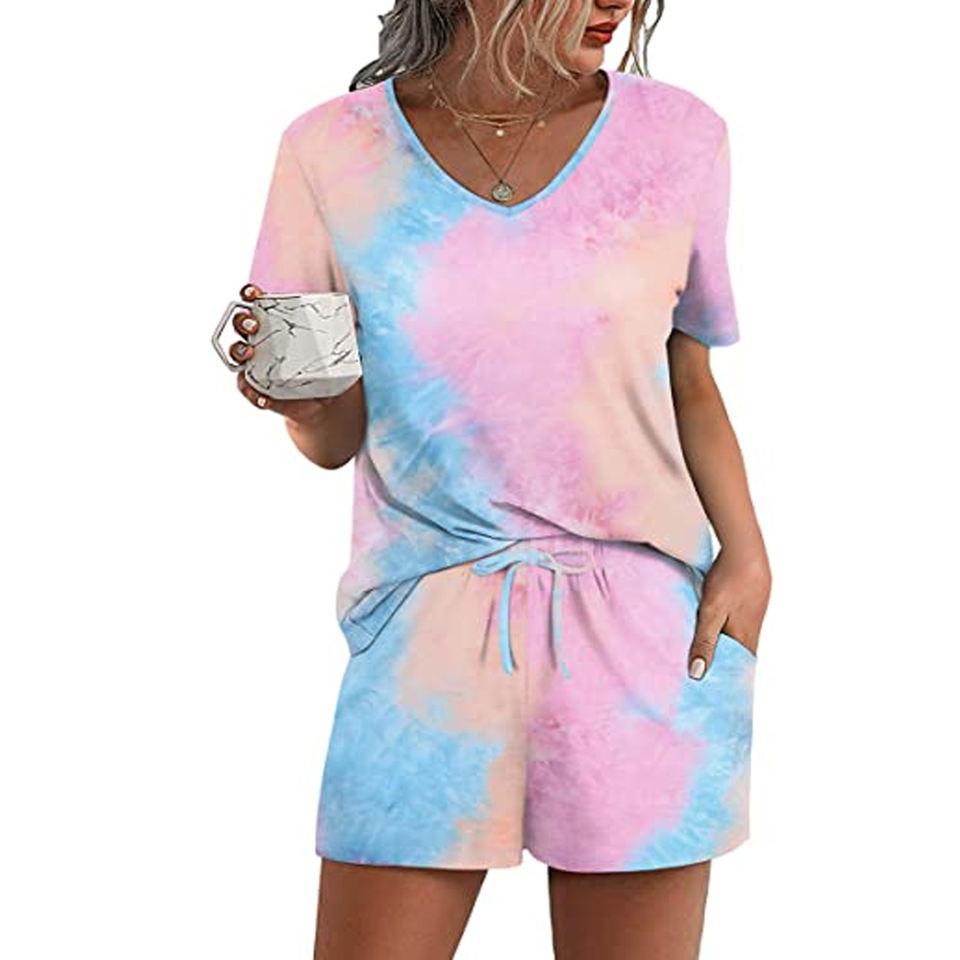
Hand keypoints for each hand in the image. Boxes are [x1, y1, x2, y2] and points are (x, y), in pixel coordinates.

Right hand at [231, 282, 339, 427]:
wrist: (327, 403)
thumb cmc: (327, 365)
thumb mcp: (338, 346)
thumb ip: (346, 330)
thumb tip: (361, 317)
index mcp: (275, 325)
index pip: (255, 304)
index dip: (248, 295)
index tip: (252, 293)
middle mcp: (260, 342)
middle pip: (240, 325)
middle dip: (242, 320)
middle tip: (254, 324)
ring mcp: (257, 367)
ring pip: (236, 355)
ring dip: (238, 351)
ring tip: (250, 352)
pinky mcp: (260, 391)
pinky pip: (248, 390)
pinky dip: (252, 394)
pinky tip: (262, 397)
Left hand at [687, 545, 770, 678]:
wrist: (745, 549)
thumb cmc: (729, 581)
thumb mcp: (711, 613)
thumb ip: (704, 642)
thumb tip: (698, 674)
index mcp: (745, 638)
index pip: (738, 670)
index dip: (726, 682)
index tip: (713, 695)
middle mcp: (752, 630)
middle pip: (736, 655)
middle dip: (722, 666)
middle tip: (703, 679)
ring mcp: (752, 614)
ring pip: (735, 637)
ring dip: (721, 646)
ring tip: (703, 656)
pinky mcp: (749, 601)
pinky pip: (735, 622)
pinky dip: (723, 629)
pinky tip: (711, 626)